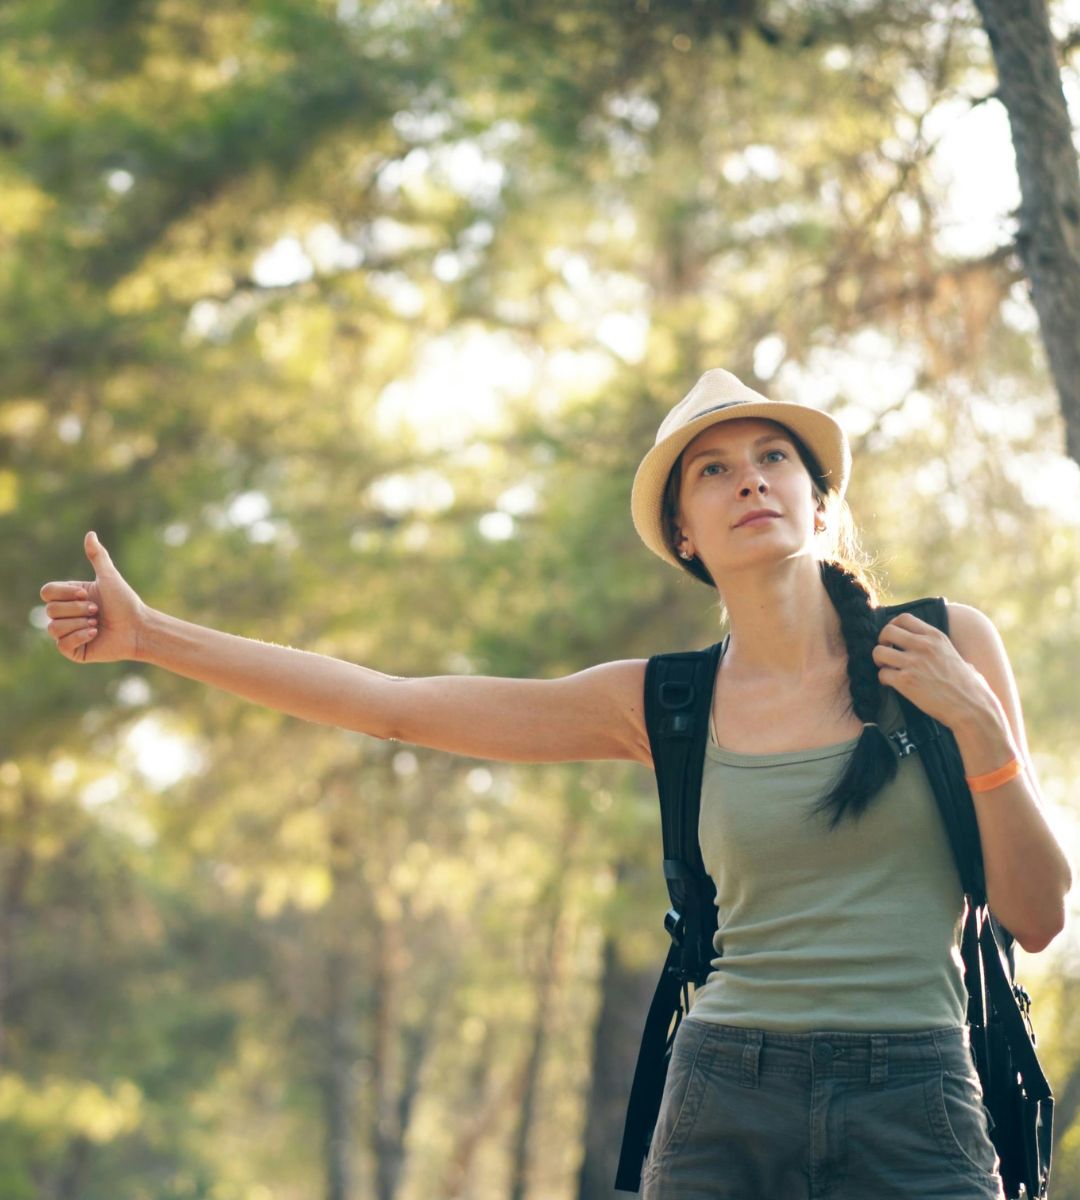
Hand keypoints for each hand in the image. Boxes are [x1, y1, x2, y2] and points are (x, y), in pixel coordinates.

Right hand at [39, 531, 147, 663]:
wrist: (138, 627)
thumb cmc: (125, 602)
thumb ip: (98, 556)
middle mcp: (66, 615)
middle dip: (76, 609)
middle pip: (50, 610)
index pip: (47, 592)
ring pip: (53, 627)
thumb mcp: (109, 577)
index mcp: (70, 597)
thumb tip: (90, 534)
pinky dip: (79, 636)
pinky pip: (61, 644)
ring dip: (79, 623)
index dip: (65, 593)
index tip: (86, 593)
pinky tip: (95, 633)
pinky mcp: (74, 650)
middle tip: (96, 610)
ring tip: (97, 623)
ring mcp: (68, 633)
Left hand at [871, 611, 991, 727]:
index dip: (893, 626)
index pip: (904, 618)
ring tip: (886, 668)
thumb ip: (945, 652)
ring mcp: (913, 663)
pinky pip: (882, 674)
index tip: (893, 637)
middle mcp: (923, 646)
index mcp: (936, 637)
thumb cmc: (971, 687)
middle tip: (886, 653)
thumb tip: (946, 656)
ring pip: (878, 652)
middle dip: (882, 641)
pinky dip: (883, 680)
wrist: (972, 708)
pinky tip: (891, 684)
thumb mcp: (960, 658)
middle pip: (887, 631)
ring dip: (879, 661)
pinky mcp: (906, 681)